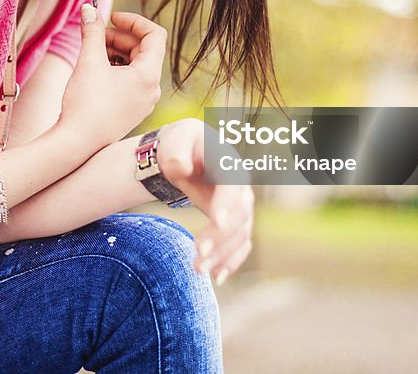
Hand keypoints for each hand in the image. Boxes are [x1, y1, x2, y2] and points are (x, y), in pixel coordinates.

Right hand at [59, 5, 166, 150]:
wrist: (77, 144)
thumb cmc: (86, 104)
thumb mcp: (89, 61)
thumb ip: (92, 31)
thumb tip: (89, 9)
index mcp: (149, 75)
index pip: (154, 35)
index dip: (134, 21)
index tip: (112, 18)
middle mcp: (152, 89)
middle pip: (144, 49)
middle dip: (120, 36)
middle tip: (96, 33)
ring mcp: (143, 101)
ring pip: (136, 65)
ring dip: (117, 51)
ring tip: (93, 50)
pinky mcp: (132, 109)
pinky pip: (131, 81)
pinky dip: (117, 68)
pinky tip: (96, 69)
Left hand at [156, 118, 253, 285]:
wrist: (186, 153)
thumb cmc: (181, 145)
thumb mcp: (176, 141)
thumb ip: (177, 153)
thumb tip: (182, 169)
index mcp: (229, 166)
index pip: (233, 188)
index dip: (227, 204)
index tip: (217, 221)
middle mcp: (241, 188)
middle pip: (239, 216)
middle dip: (220, 237)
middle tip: (196, 253)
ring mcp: (241, 207)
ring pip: (240, 234)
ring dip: (223, 254)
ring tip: (198, 269)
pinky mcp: (235, 223)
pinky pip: (240, 245)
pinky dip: (232, 261)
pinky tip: (218, 277)